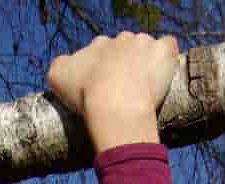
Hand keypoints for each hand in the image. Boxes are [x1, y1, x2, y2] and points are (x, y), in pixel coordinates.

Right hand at [47, 33, 178, 151]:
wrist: (113, 103)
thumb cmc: (85, 95)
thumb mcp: (57, 78)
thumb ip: (59, 65)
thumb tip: (66, 63)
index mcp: (98, 44)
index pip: (101, 52)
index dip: (102, 70)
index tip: (102, 89)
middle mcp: (121, 38)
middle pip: (124, 48)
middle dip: (123, 65)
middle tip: (122, 92)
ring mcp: (144, 43)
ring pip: (145, 48)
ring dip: (144, 63)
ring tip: (141, 89)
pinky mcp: (163, 51)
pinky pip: (167, 46)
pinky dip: (165, 58)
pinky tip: (160, 74)